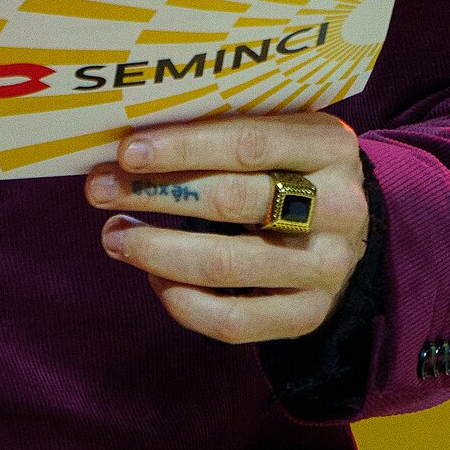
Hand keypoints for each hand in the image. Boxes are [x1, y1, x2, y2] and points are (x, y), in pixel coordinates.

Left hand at [84, 113, 367, 345]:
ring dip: (155, 250)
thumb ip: (226, 128)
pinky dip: (181, 300)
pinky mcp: (308, 315)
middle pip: (232, 201)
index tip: (126, 152)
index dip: (182, 148)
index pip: (249, 143)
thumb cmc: (292, 170)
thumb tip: (133, 141)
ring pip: (225, 265)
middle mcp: (340, 208)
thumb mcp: (282, 133)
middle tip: (98, 189)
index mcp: (331, 147)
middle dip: (154, 194)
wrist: (350, 233)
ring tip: (113, 234)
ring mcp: (326, 267)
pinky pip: (231, 321)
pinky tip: (155, 276)